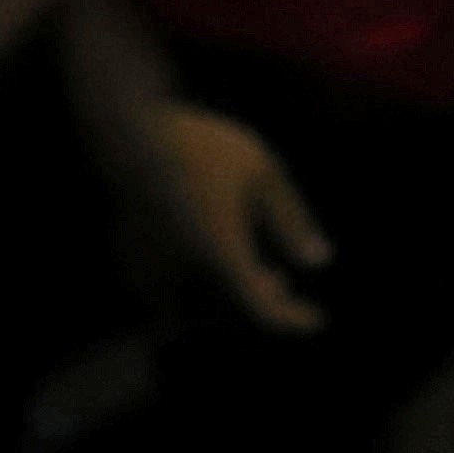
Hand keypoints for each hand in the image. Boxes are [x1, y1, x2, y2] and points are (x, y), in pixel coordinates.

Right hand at [120, 101, 331, 334]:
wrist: (132, 132)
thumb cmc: (204, 147)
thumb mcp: (262, 173)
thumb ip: (292, 221)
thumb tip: (321, 262)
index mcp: (220, 252)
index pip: (260, 309)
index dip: (291, 319)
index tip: (317, 319)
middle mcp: (182, 272)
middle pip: (228, 315)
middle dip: (256, 303)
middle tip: (280, 281)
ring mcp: (151, 274)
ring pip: (195, 314)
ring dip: (223, 304)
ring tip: (250, 269)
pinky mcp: (132, 266)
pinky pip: (167, 300)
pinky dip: (192, 293)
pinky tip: (206, 263)